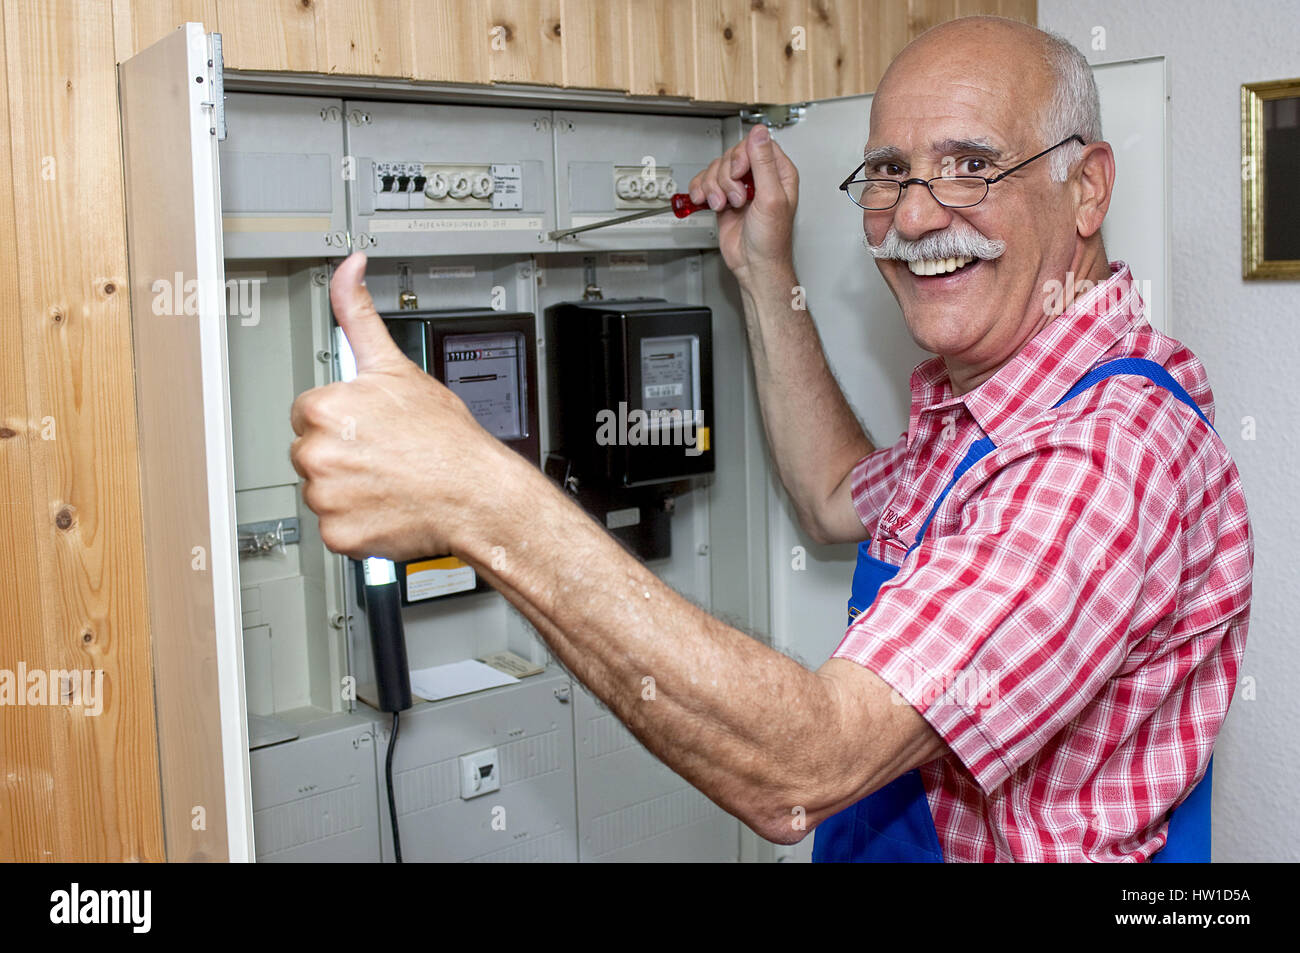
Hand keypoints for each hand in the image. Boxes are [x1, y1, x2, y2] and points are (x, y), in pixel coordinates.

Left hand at [289, 252, 507, 560]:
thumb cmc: (445, 437)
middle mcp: (316, 453)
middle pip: (311, 452)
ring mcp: (326, 497)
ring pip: (323, 491)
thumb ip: (357, 313)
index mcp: (322, 409)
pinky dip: (357, 523)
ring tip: (389, 480)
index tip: (373, 427)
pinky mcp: (338, 533)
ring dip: (349, 490)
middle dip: (343, 454)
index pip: (309, 414)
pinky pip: (336, 528)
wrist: (476, 492)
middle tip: (385, 454)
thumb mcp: (397, 365)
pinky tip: (386, 507)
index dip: (344, 420)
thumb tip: (349, 267)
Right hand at [687, 123, 798, 288]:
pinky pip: (704, 183)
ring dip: (713, 187)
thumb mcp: (771, 198)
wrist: (754, 265)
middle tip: (736, 198)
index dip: (741, 156)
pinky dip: (701, 191)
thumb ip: (763, 163)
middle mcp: (759, 177)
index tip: (738, 174)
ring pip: (716, 169)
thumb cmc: (770, 240)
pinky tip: (707, 202)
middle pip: (732, 156)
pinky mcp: (723, 198)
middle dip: (726, 177)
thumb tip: (760, 133)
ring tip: (723, 205)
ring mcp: (739, 187)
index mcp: (778, 172)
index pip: (755, 144)